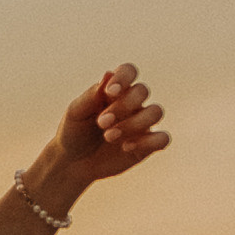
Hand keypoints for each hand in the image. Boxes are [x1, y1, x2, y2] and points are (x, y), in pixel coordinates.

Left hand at [51, 61, 169, 186]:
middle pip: (142, 91)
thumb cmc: (73, 132)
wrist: (72, 163)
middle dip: (123, 106)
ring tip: (109, 136)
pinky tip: (126, 147)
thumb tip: (108, 74)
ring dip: (133, 123)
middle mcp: (132, 103)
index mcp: (114, 90)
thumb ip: (91, 95)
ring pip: (155, 112)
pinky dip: (148, 142)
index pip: (128, 71)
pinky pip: (162, 138)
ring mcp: (142, 123)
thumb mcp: (75, 113)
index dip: (124, 77)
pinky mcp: (147, 145)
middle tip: (102, 123)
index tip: (110, 92)